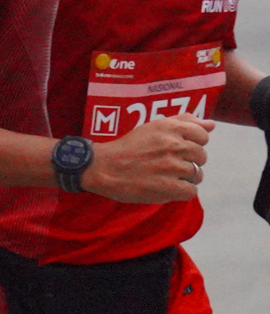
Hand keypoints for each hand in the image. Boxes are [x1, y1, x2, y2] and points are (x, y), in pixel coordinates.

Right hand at [80, 115, 213, 202]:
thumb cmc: (128, 147)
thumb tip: (211, 124)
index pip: (202, 135)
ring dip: (185, 177)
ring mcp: (172, 167)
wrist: (103, 167)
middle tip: (169, 163)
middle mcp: (174, 145)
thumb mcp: (153, 127)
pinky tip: (167, 187)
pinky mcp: (169, 187)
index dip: (193, 143)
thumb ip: (183, 122)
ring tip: (167, 176)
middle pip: (201, 156)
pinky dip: (181, 191)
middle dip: (189, 161)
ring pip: (197, 174)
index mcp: (169, 128)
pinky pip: (191, 191)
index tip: (178, 148)